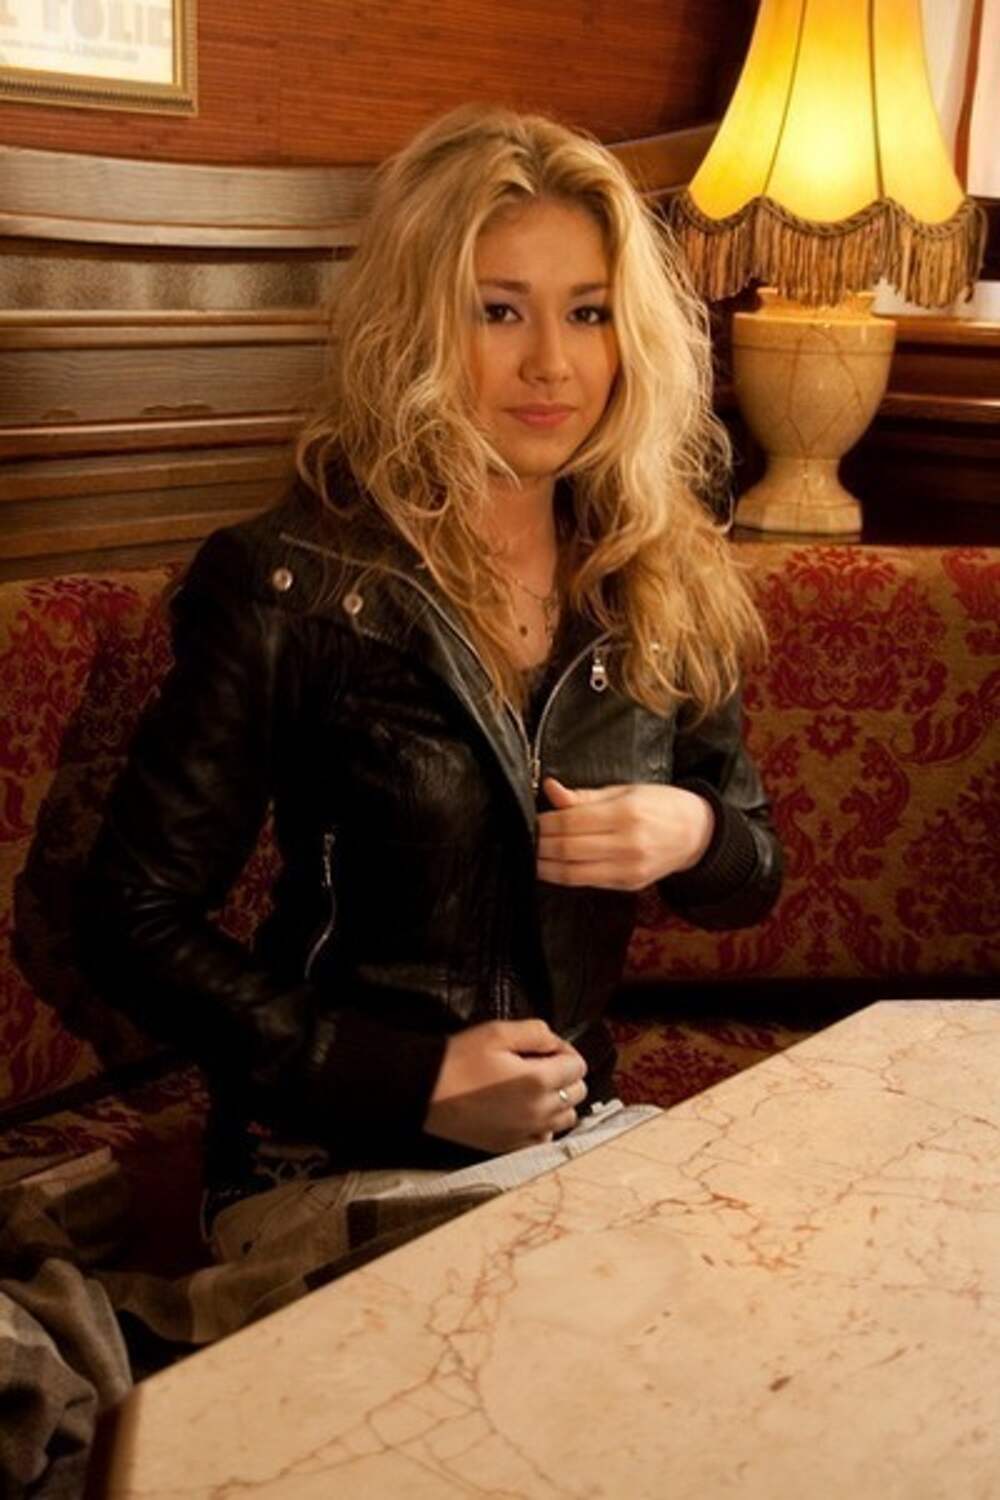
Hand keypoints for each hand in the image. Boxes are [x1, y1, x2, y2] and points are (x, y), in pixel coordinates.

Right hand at [423, 1018, 587, 1153]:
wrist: (425, 1092)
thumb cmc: (459, 1059)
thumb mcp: (497, 1032)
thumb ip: (536, 1032)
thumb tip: (555, 1042)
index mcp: (539, 1080)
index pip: (578, 1067)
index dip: (564, 1052)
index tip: (544, 1048)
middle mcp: (540, 1111)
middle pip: (578, 1094)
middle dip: (565, 1076)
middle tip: (539, 1065)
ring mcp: (526, 1132)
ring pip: (565, 1119)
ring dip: (558, 1102)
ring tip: (535, 1089)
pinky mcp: (511, 1146)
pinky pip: (544, 1138)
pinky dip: (543, 1124)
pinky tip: (525, 1111)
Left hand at [536, 776, 713, 890]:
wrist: (697, 833)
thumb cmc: (660, 805)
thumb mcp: (625, 790)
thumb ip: (585, 795)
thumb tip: (551, 788)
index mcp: (626, 813)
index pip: (571, 821)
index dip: (545, 823)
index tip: (532, 819)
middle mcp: (628, 843)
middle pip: (569, 848)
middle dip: (541, 845)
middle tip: (526, 839)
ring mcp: (629, 868)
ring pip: (573, 872)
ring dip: (546, 866)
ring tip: (532, 856)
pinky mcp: (629, 884)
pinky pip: (587, 882)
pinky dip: (564, 876)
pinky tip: (552, 868)